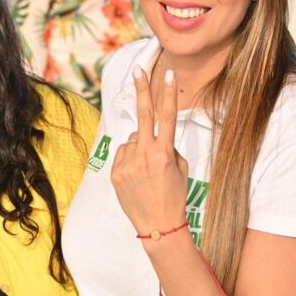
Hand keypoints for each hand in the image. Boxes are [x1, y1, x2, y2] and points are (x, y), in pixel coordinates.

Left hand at [111, 65, 188, 237]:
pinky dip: (129, 159)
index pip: (167, 116)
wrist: (158, 225)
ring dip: (140, 147)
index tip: (167, 75)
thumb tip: (152, 136)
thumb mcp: (180, 169)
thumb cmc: (174, 196)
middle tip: (138, 70)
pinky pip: (123, 154)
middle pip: (143, 115)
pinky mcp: (115, 172)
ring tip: (147, 170)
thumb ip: (167, 147)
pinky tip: (137, 176)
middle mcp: (144, 155)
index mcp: (164, 153)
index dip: (167, 94)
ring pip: (133, 140)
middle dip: (142, 90)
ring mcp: (127, 163)